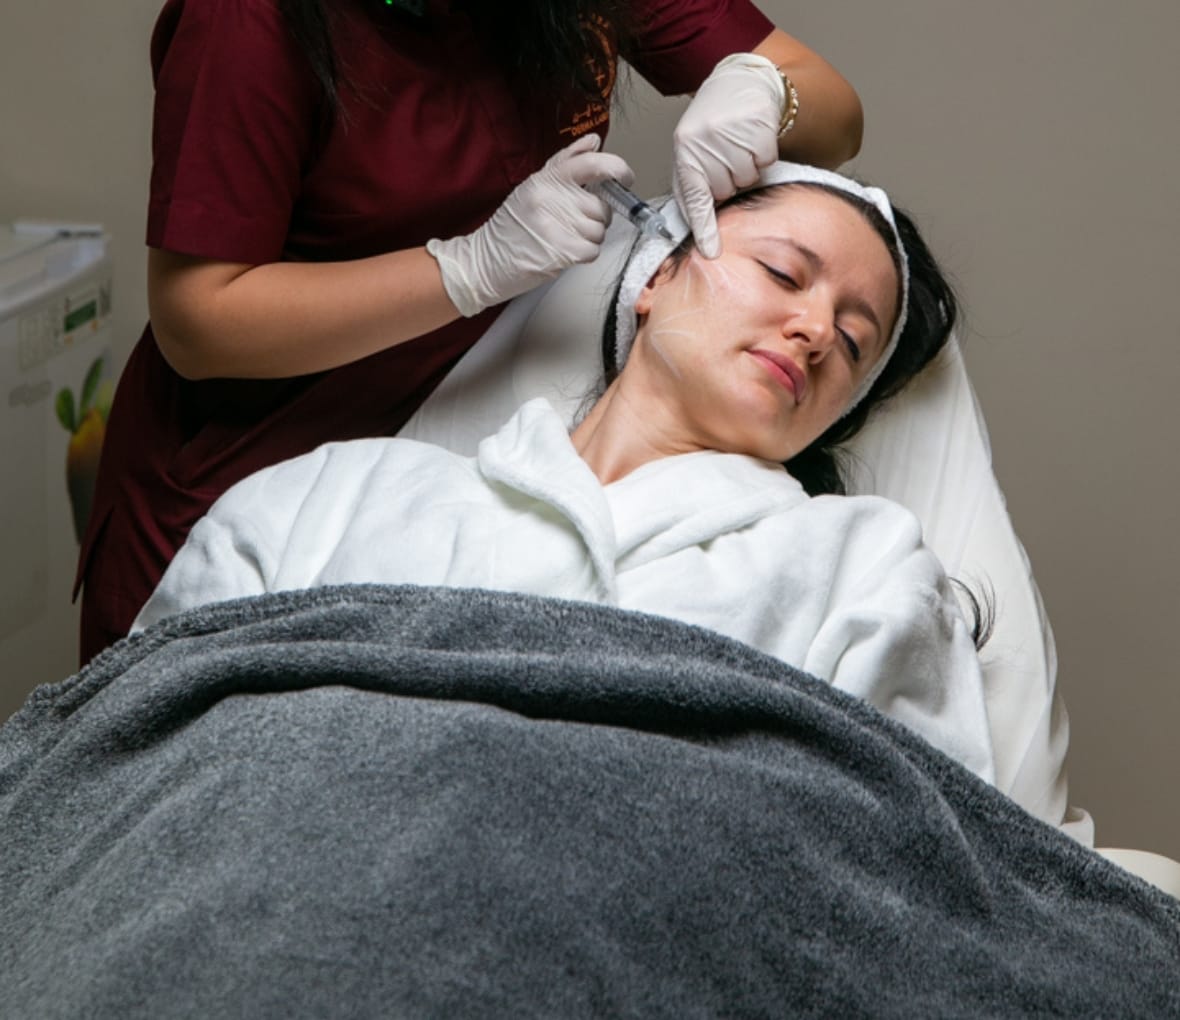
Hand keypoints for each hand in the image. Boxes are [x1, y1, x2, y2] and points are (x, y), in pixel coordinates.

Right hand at [427, 134, 633, 316]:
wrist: (485, 261)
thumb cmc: (512, 226)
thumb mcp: (534, 186)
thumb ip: (566, 162)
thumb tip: (594, 141)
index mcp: (548, 178)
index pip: (592, 164)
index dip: (617, 168)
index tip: (626, 177)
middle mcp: (553, 198)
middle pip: (601, 206)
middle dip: (596, 218)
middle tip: (573, 223)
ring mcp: (558, 225)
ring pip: (599, 230)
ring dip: (589, 238)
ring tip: (564, 238)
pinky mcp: (561, 251)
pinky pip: (592, 250)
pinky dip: (584, 254)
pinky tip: (565, 252)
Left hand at [672, 53, 784, 258]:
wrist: (738, 84)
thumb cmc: (711, 126)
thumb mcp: (692, 152)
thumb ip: (691, 188)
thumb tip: (697, 230)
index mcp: (685, 151)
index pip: (695, 198)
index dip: (704, 228)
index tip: (712, 252)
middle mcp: (705, 141)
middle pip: (725, 192)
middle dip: (728, 182)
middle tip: (725, 158)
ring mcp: (732, 132)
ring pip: (747, 179)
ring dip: (746, 169)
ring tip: (738, 146)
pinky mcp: (758, 125)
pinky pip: (766, 162)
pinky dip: (763, 156)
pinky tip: (753, 139)